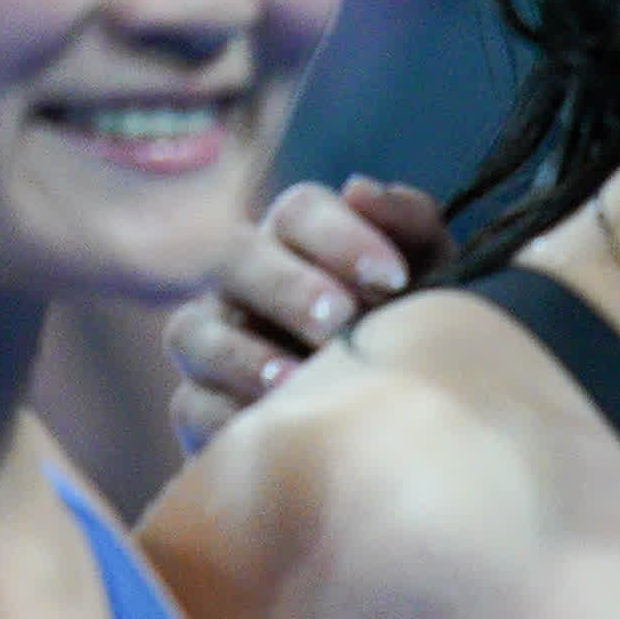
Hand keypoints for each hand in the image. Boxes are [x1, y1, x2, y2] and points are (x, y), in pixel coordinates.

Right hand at [166, 176, 449, 449]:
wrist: (392, 429)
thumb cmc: (405, 334)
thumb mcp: (429, 281)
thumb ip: (411, 227)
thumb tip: (361, 189)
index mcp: (298, 240)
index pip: (299, 211)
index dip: (341, 236)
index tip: (392, 277)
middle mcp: (243, 281)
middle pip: (236, 258)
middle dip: (289, 286)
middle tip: (340, 318)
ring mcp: (211, 342)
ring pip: (193, 330)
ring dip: (243, 353)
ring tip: (296, 377)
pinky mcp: (199, 407)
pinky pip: (190, 404)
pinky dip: (225, 414)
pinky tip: (268, 424)